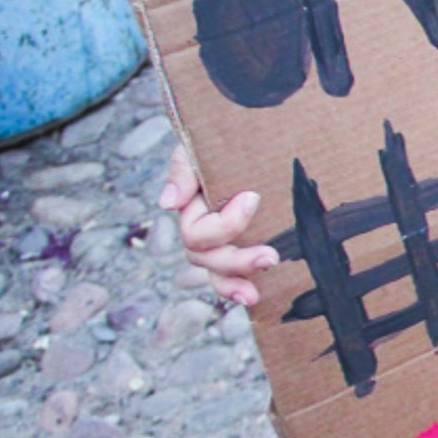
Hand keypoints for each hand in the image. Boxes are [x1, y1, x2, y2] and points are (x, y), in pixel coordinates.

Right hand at [158, 144, 275, 306]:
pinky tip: (258, 299)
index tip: (252, 197)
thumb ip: (183, 171)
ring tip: (255, 295)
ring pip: (218, 276)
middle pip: (208, 260)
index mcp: (192, 211)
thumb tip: (168, 204)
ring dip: (235, 285)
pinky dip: (242, 289)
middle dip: (237, 262)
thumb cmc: (219, 144)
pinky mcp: (246, 247)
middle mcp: (203, 233)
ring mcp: (223, 244)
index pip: (197, 234)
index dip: (225, 224)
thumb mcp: (196, 149)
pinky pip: (238, 277)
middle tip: (270, 257)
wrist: (249, 137)